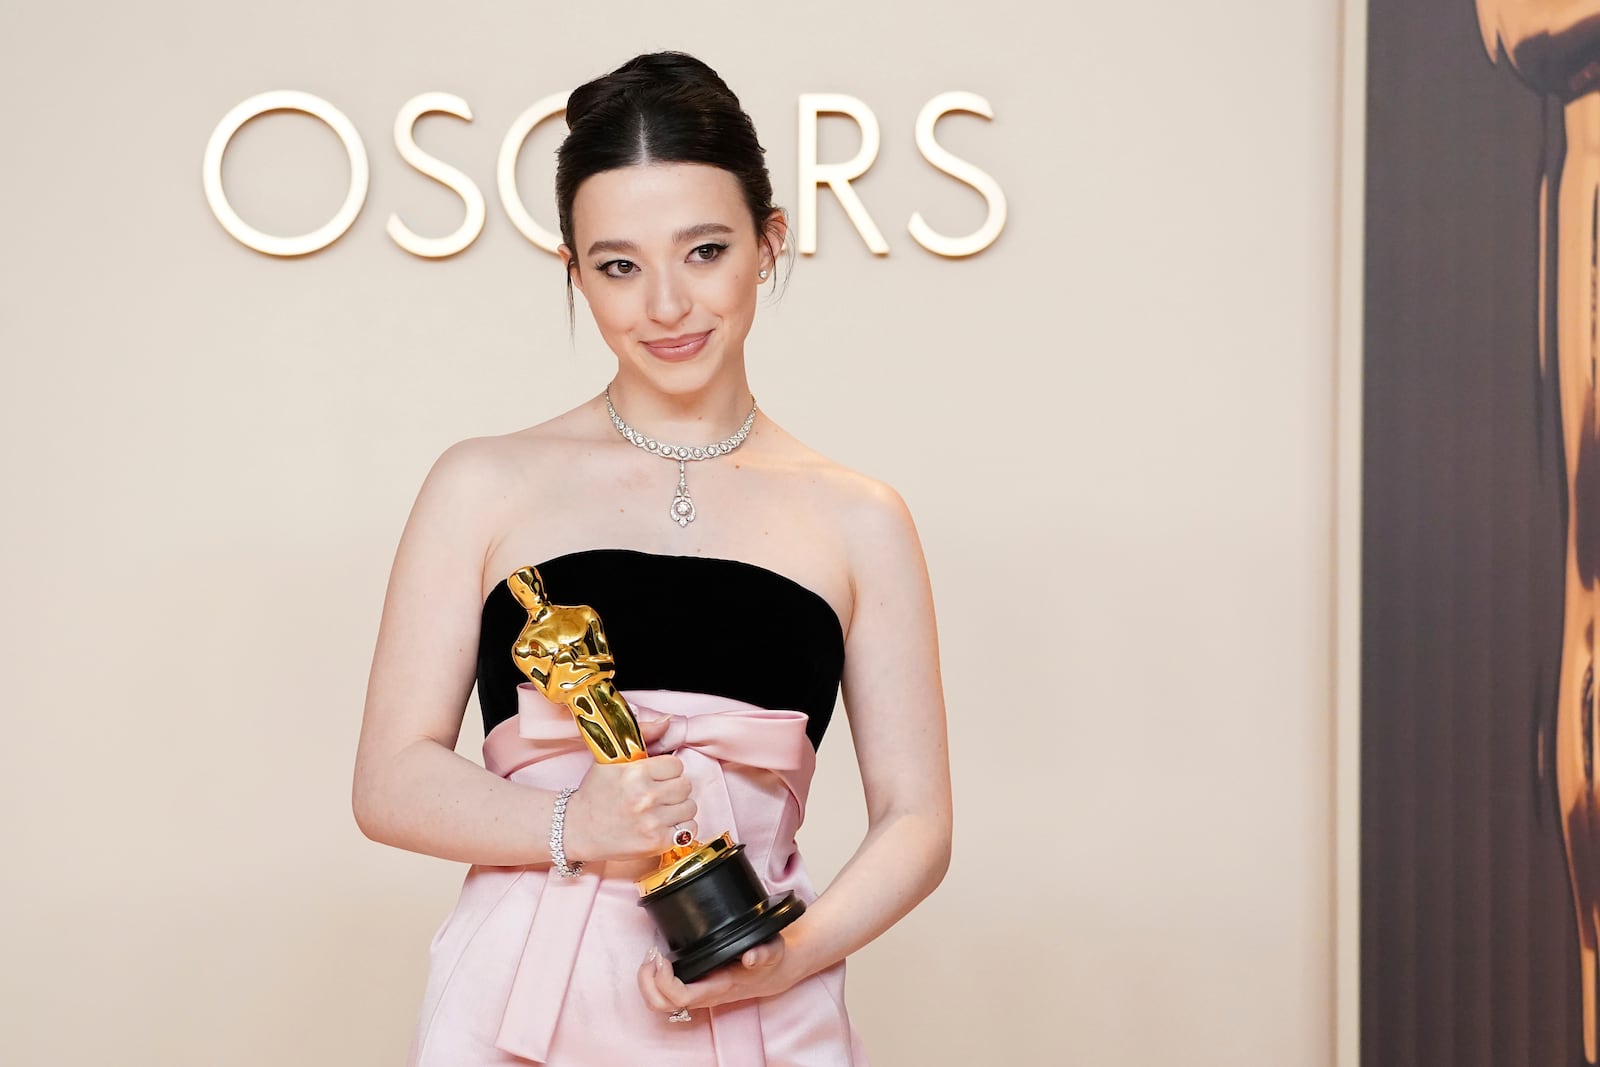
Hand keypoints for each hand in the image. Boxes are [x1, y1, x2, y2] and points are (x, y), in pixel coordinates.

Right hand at [561, 716, 695, 862]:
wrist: (577, 829)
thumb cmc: (595, 792)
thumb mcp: (611, 758)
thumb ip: (643, 733)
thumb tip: (669, 721)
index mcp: (635, 773)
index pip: (676, 765)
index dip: (667, 770)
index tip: (655, 777)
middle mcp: (644, 797)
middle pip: (685, 786)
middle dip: (673, 789)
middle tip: (657, 794)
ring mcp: (651, 822)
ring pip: (689, 807)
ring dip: (678, 809)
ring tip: (659, 810)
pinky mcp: (655, 843)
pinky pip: (688, 830)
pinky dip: (680, 829)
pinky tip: (663, 825)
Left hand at [637, 937, 796, 1014]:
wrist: (775, 972)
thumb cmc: (770, 960)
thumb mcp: (772, 950)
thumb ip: (764, 953)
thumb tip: (750, 957)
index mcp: (719, 987)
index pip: (682, 997)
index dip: (665, 980)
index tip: (665, 958)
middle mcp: (705, 996)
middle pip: (662, 1004)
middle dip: (647, 982)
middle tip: (654, 956)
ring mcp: (697, 995)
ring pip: (659, 1003)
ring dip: (647, 982)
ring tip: (653, 957)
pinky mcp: (694, 989)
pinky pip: (665, 996)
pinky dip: (653, 980)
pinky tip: (660, 961)